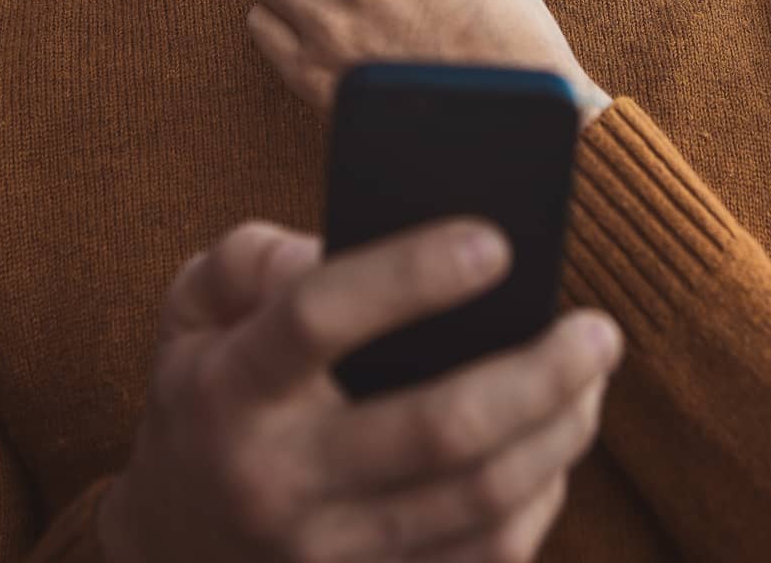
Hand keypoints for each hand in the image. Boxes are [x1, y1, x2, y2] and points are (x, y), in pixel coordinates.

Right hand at [98, 218, 623, 562]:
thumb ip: (253, 256)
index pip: (319, 316)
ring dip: (559, 432)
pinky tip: (558, 443)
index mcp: (233, 388)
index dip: (410, 275)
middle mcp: (280, 480)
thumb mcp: (194, 306)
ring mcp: (329, 554)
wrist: (172, 545)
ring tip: (594, 373)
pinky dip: (540, 499)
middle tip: (598, 327)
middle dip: (538, 373)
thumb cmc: (205, 393)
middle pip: (438, 428)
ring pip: (480, 500)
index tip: (497, 241)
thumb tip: (345, 239)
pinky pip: (483, 559)